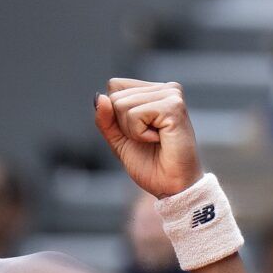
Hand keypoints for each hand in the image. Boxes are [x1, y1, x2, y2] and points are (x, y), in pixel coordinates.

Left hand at [95, 79, 202, 199]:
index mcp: (154, 91)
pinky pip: (134, 115)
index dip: (115, 115)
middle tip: (148, 139)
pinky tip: (159, 139)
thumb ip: (105, 119)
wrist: (173, 186)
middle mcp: (165, 88)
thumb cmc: (151, 164)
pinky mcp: (174, 106)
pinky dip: (139, 134)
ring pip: (122, 105)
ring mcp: (172, 94)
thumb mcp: (119, 140)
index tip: (137, 132)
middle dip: (123, 125)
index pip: (115, 87)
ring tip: (155, 139)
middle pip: (116, 96)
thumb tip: (99, 96)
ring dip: (132, 131)